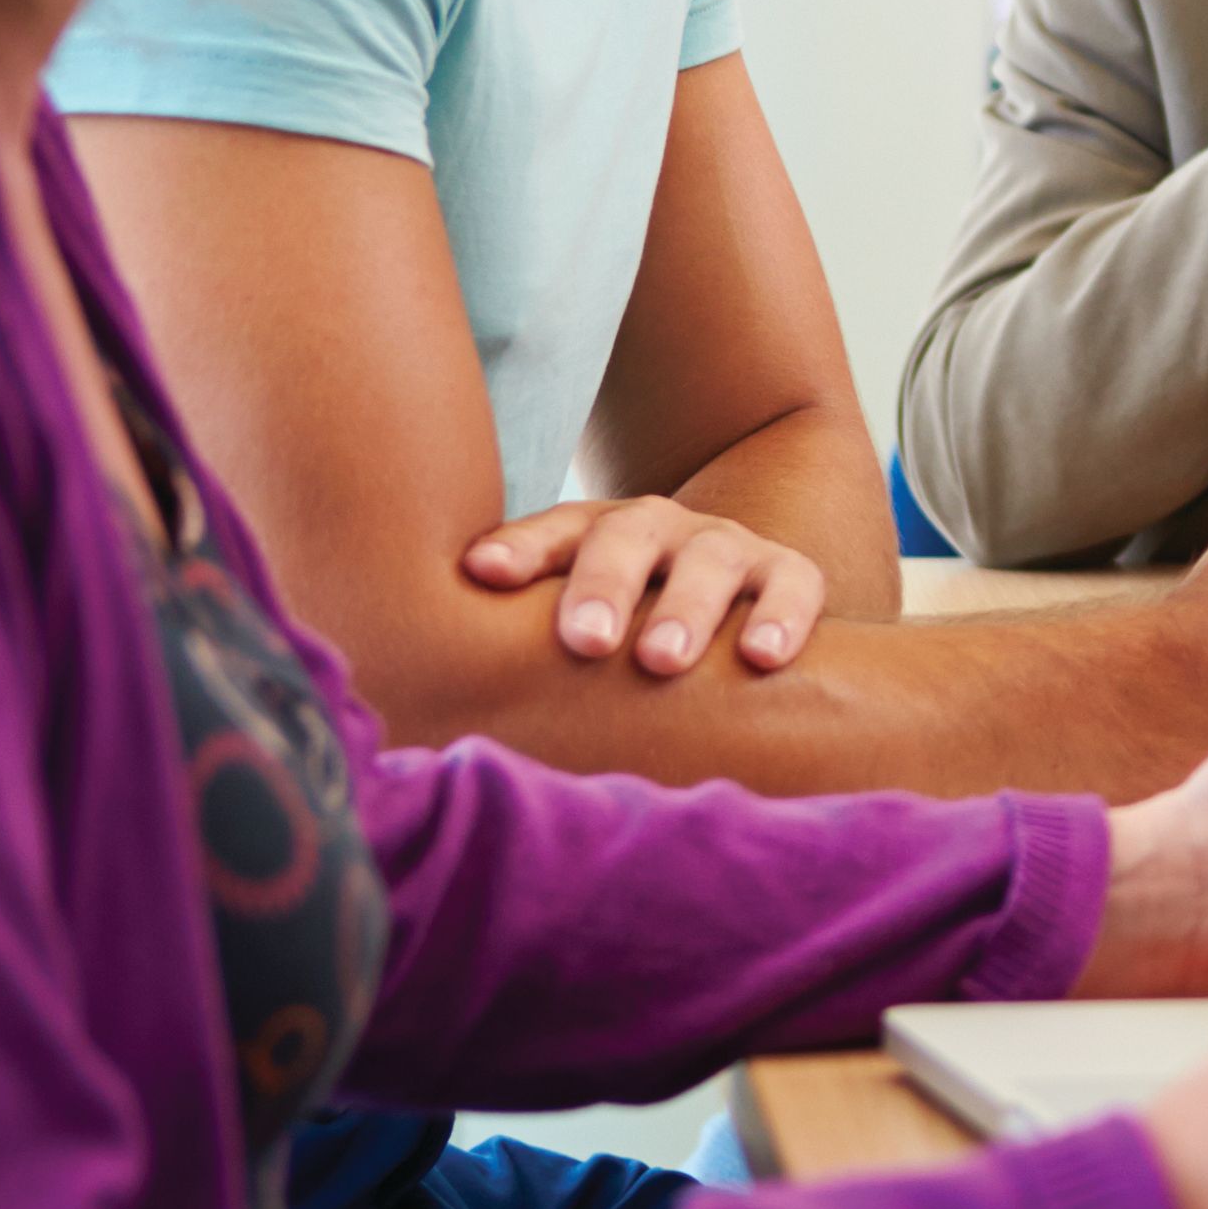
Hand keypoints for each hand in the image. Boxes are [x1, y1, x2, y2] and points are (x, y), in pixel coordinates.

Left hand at [462, 494, 830, 675]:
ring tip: (662, 660)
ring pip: (711, 560)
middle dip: (605, 585)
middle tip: (585, 641)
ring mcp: (728, 547)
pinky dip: (780, 617)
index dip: (520, 549)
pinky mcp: (789, 574)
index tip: (483, 574)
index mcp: (596, 533)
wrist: (727, 600)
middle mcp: (662, 530)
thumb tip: (413, 679)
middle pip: (630, 537)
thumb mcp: (564, 622)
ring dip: (687, 607)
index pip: (554, 530)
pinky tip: (760, 657)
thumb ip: (508, 636)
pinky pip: (794, 586)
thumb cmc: (621, 631)